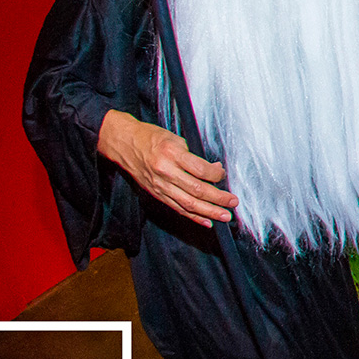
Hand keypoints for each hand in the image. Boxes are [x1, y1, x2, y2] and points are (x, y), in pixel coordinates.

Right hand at [96, 108, 236, 225]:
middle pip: (196, 190)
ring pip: (188, 203)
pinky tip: (207, 221)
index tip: (223, 175)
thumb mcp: (175, 139)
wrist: (124, 143)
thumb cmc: (151, 138)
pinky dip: (193, 216)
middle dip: (218, 198)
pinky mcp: (156, 194)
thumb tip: (215, 169)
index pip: (200, 170)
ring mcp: (160, 185)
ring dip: (209, 211)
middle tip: (233, 202)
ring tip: (225, 216)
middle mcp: (165, 172)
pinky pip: (177, 208)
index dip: (216, 175)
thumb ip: (194, 156)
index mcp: (172, 154)